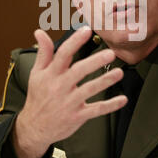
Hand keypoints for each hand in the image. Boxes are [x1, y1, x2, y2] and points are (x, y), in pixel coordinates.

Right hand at [13, 26, 126, 157]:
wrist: (34, 127)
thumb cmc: (38, 97)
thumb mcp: (36, 73)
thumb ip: (43, 52)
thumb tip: (40, 32)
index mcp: (51, 74)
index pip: (63, 54)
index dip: (75, 41)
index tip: (86, 30)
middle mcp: (60, 87)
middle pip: (79, 71)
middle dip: (95, 62)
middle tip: (110, 53)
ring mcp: (69, 102)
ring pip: (89, 90)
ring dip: (105, 81)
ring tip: (119, 72)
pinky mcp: (77, 116)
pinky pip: (96, 110)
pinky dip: (110, 106)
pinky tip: (122, 99)